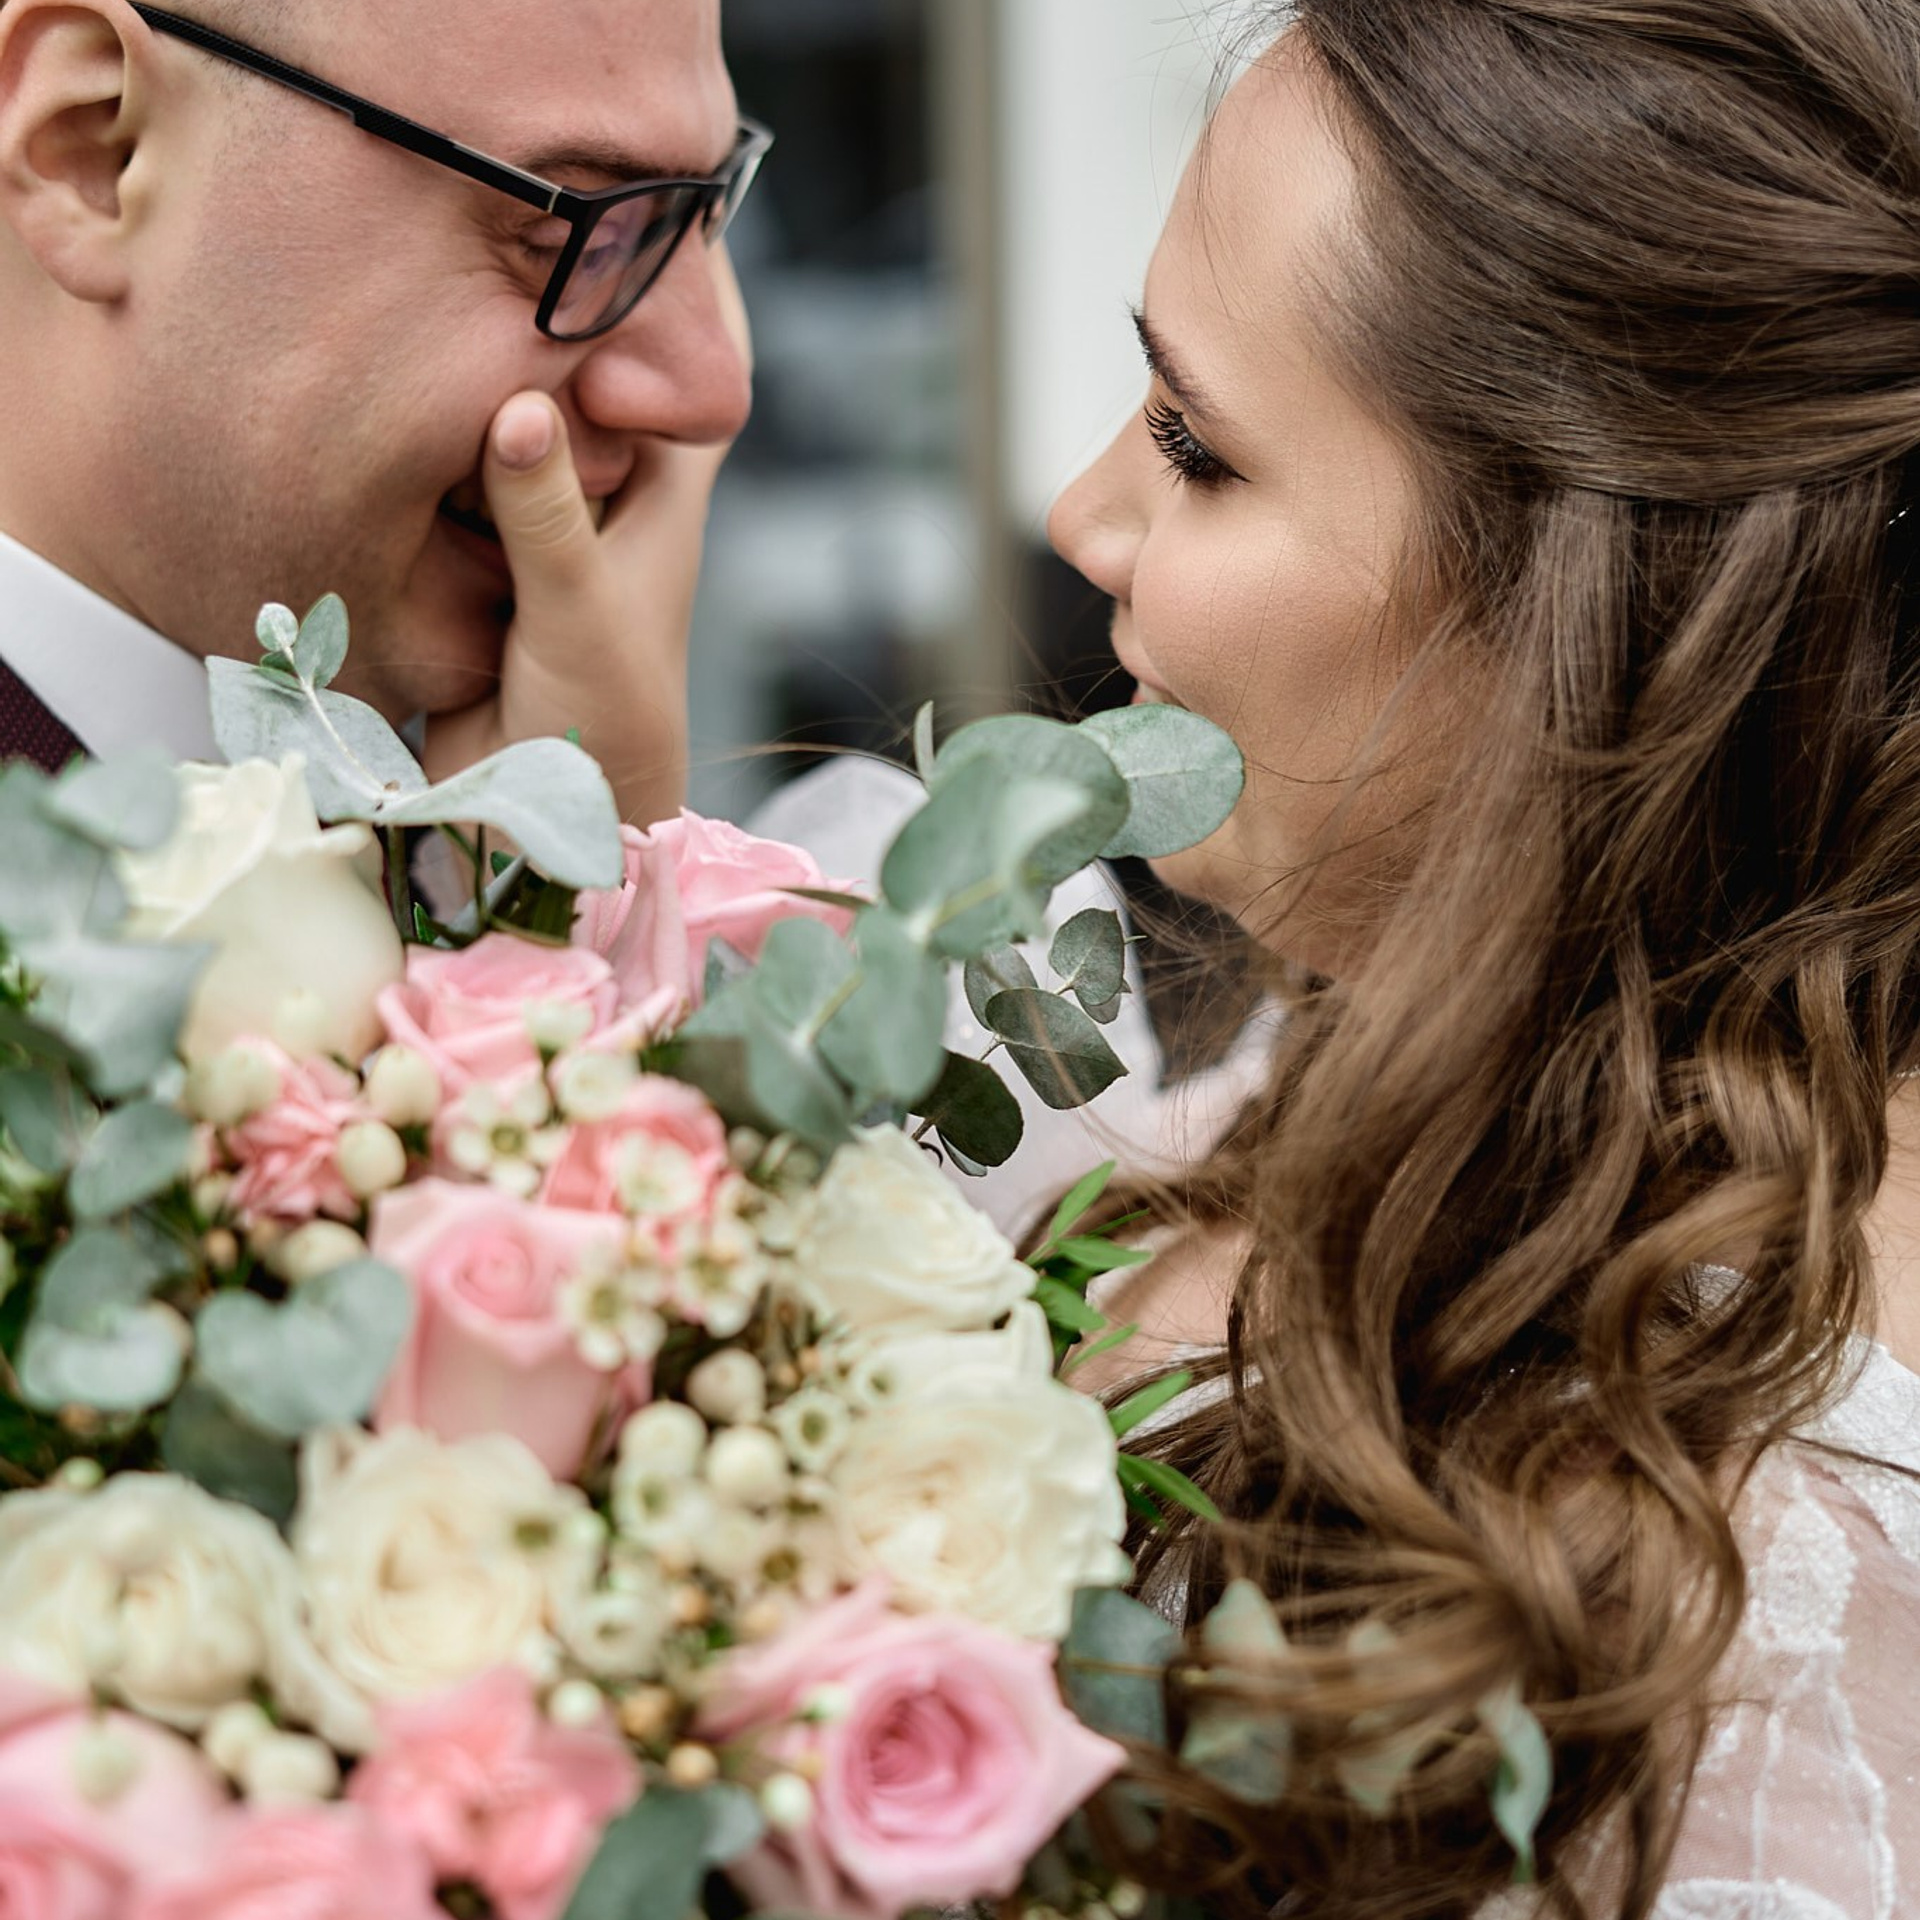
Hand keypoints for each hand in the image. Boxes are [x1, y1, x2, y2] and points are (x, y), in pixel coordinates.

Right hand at [423, 259, 750, 825]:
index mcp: (662, 498)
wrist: (551, 826)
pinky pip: (449, 492)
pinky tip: (389, 440)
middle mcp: (604, 502)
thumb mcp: (580, 607)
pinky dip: (427, 468)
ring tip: (424, 353)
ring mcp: (539, 532)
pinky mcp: (478, 566)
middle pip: (578, 384)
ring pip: (506, 431)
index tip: (634, 224)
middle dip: (542, 338)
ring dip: (471, 403)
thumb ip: (547, 509)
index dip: (675, 299)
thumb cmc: (604, 721)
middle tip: (485, 275)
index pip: (686, 374)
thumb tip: (518, 401)